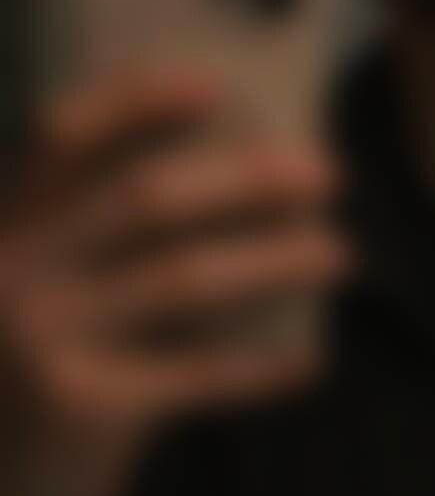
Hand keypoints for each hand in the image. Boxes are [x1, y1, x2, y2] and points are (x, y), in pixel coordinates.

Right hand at [0, 67, 350, 495]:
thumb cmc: (31, 372)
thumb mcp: (40, 288)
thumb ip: (94, 241)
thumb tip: (242, 190)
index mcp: (9, 225)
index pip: (63, 137)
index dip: (135, 103)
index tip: (213, 89)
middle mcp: (17, 269)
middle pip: (146, 199)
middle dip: (246, 180)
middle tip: (326, 176)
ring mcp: (43, 337)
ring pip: (185, 278)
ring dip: (275, 261)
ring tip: (341, 254)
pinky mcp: (79, 406)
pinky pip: (195, 373)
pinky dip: (259, 367)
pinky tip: (308, 361)